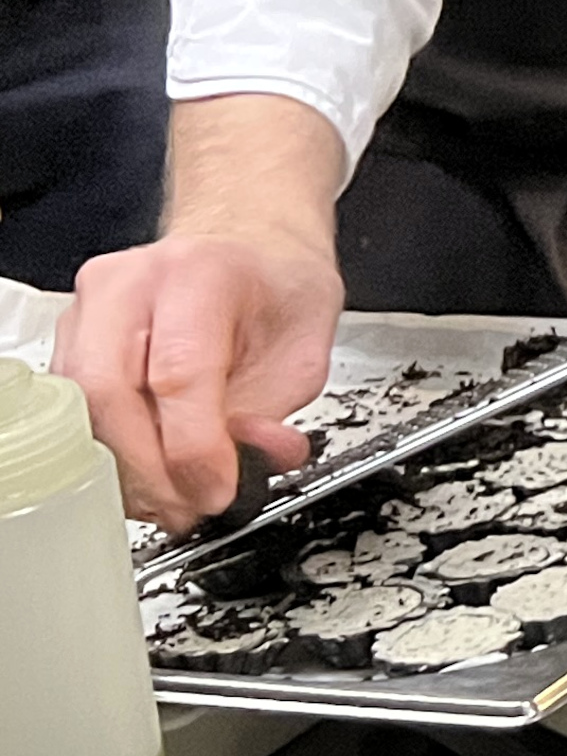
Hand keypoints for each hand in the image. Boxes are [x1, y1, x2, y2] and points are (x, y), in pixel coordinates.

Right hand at [58, 233, 342, 526]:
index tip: (219, 490)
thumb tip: (248, 467)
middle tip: (191, 507)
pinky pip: (75, 411)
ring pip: (79, 409)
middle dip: (149, 471)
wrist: (247, 248)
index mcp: (199, 273)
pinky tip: (149, 475)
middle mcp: (130, 284)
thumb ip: (274, 414)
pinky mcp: (72, 339)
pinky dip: (111, 455)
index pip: (179, 373)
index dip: (195, 449)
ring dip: (125, 472)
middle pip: (108, 394)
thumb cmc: (275, 287)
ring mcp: (89, 309)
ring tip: (175, 498)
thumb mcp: (306, 350)